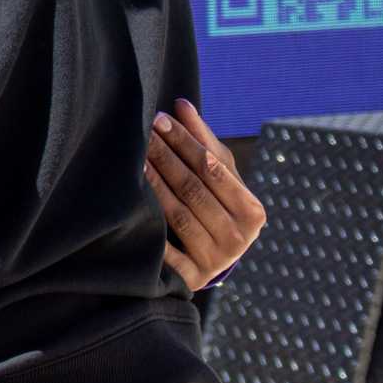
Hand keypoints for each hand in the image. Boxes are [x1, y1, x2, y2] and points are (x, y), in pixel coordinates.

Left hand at [146, 98, 265, 291]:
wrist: (214, 258)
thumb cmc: (216, 205)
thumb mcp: (219, 175)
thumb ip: (203, 140)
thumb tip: (181, 104)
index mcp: (251, 211)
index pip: (212, 169)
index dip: (184, 142)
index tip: (158, 119)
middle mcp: (238, 239)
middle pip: (193, 189)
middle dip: (165, 157)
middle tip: (141, 133)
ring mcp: (216, 261)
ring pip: (178, 214)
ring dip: (153, 183)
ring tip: (133, 157)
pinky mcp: (192, 278)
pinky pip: (166, 251)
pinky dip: (150, 226)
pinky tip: (131, 203)